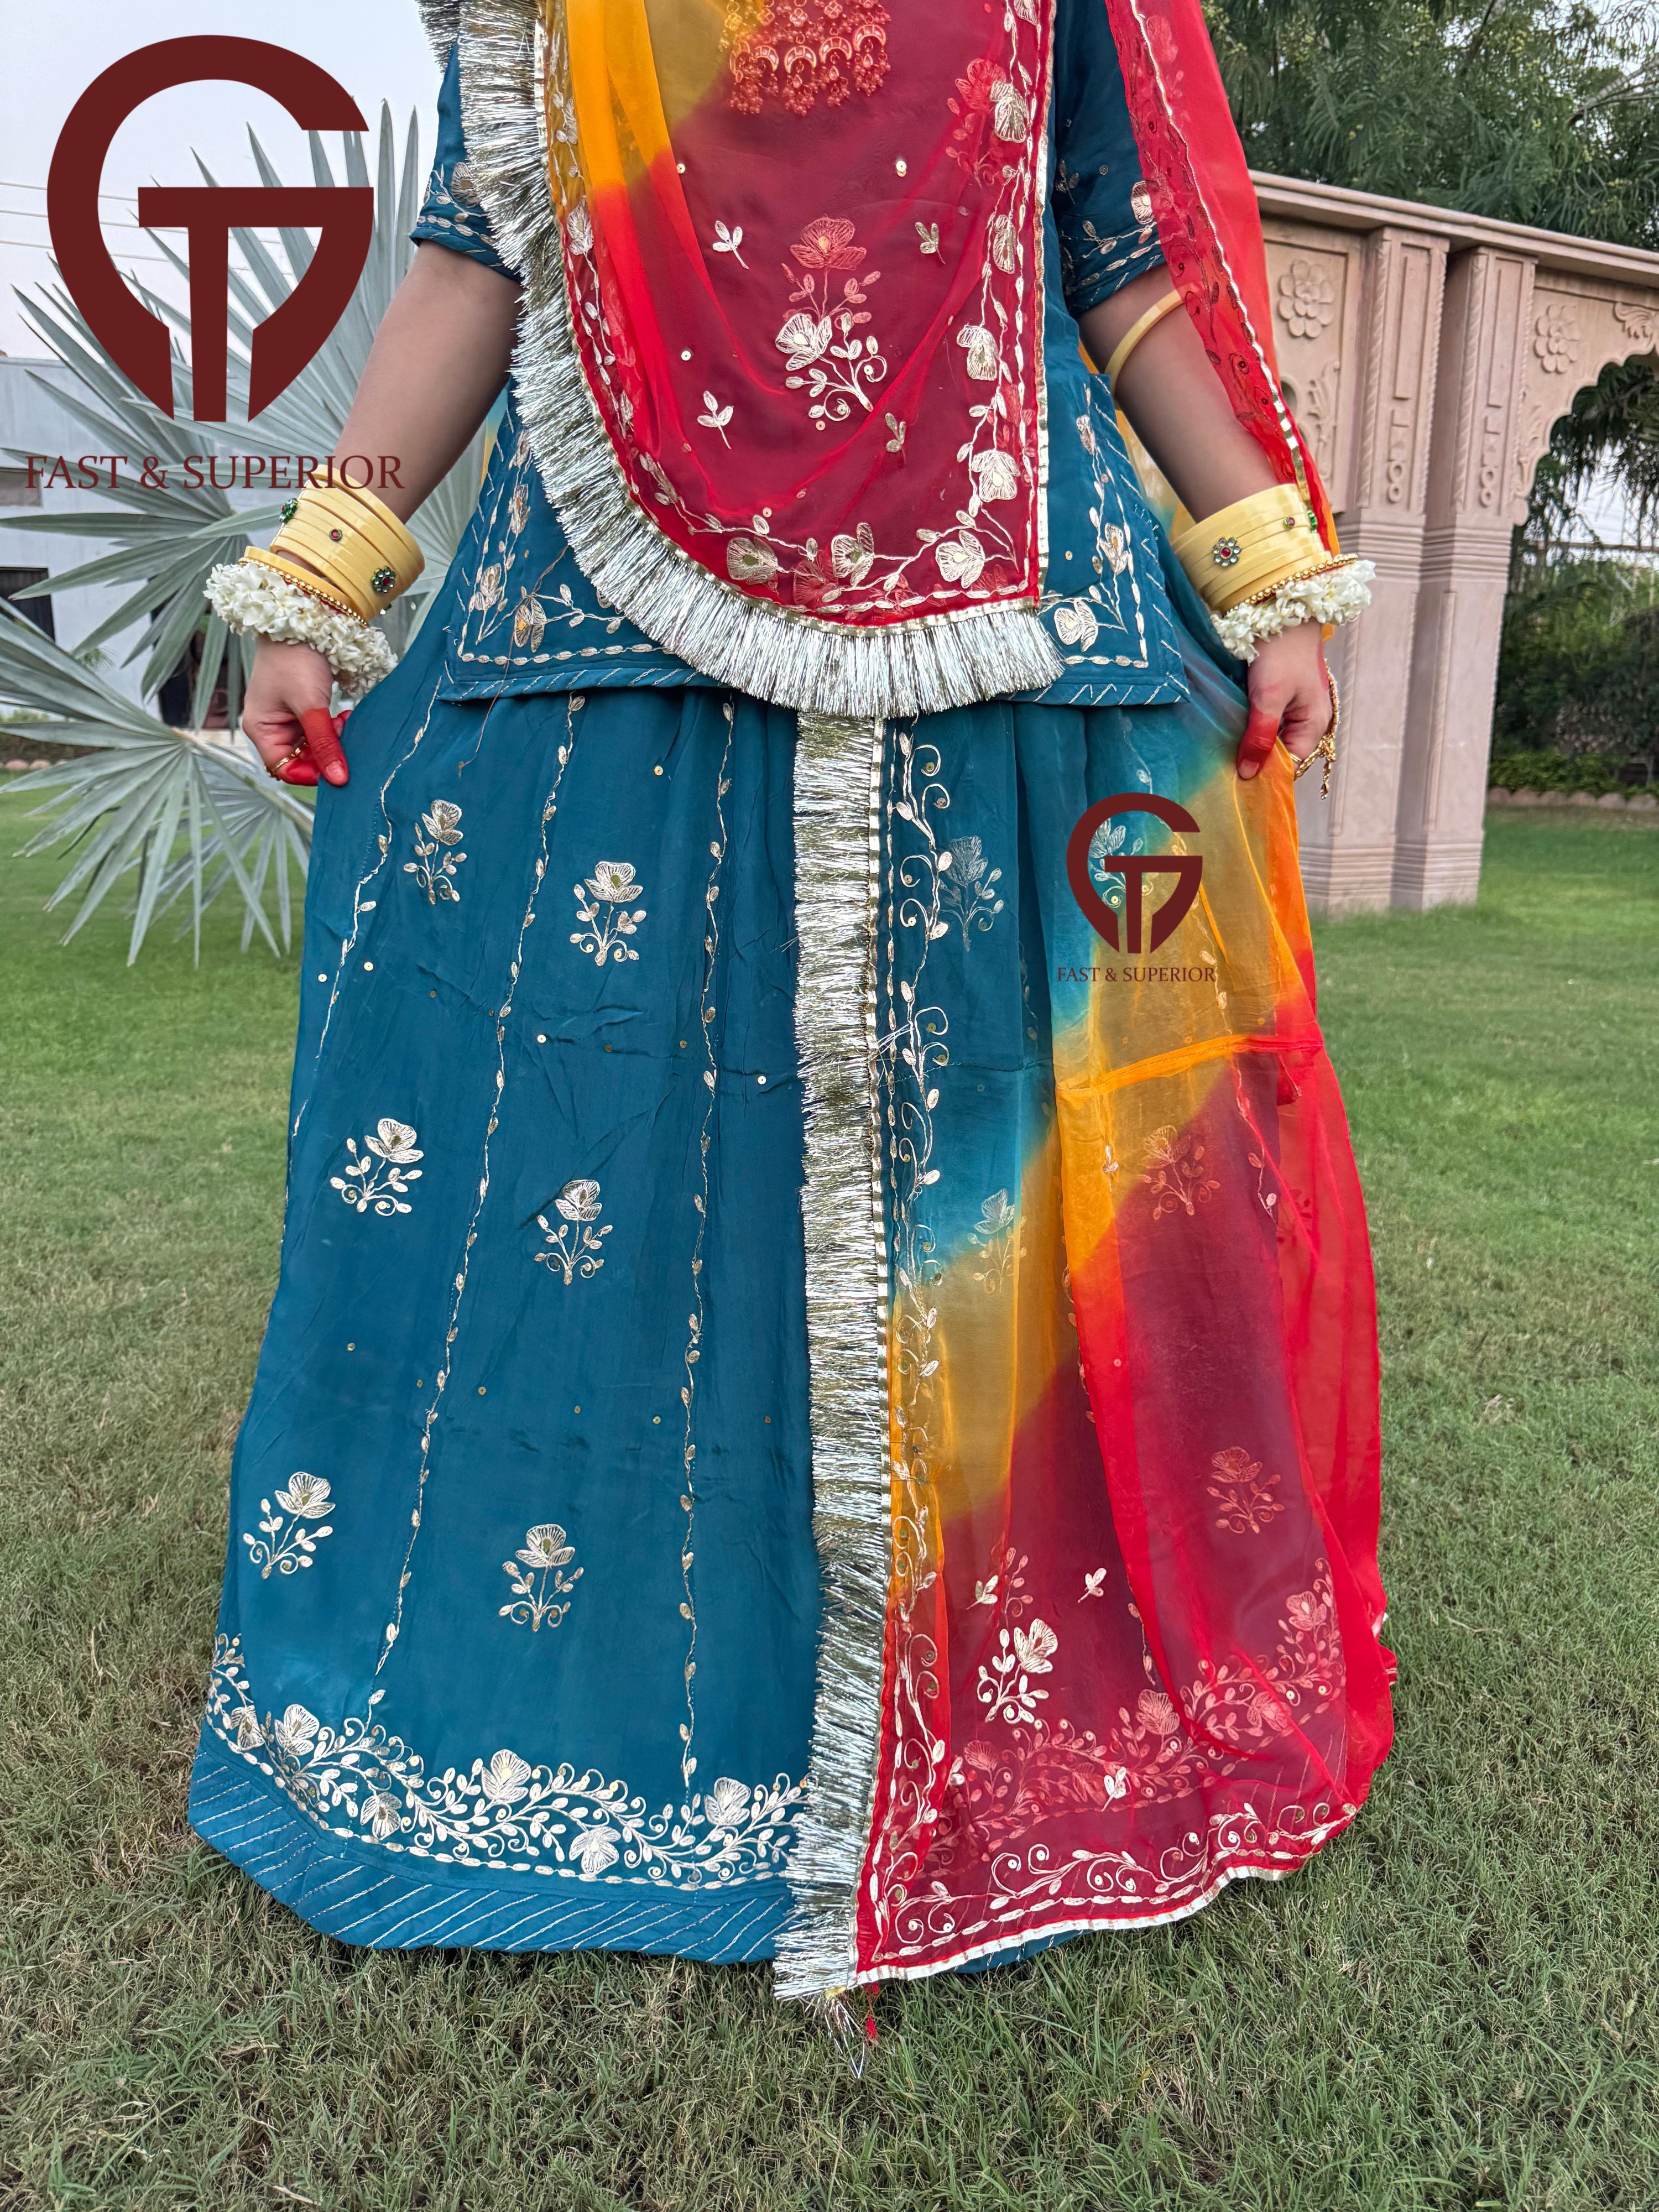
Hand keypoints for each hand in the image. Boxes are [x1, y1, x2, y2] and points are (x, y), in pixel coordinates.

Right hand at [242, 637, 349, 786]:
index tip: (338, 767)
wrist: (301, 623)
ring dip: (333, 740)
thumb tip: (338, 780)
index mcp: (261, 729)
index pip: (285, 769)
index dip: (311, 774)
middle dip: (326, 753)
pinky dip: (334, 729)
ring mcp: (287, 719)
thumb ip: (324, 743)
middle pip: (301, 760)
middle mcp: (271, 728)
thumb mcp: (311, 705)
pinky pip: (320, 732)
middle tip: (344, 736)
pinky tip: (344, 716)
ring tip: (344, 721)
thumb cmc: (295, 660)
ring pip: (314, 747)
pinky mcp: (302, 711)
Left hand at [1236, 622, 1331, 781]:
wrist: (1281, 610)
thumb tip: (1248, 774)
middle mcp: (1307, 721)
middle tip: (1223, 772)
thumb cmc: (1281, 653)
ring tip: (1223, 755)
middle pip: (1280, 754)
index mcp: (1314, 725)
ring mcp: (1294, 708)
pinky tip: (1231, 732)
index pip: (1290, 766)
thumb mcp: (1268, 698)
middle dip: (1256, 761)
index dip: (1266, 776)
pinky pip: (1266, 722)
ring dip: (1251, 745)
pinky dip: (1250, 728)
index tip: (1237, 786)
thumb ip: (1260, 737)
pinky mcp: (1280, 696)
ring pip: (1271, 739)